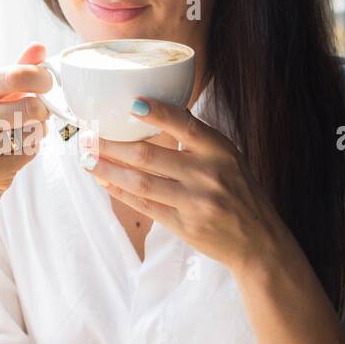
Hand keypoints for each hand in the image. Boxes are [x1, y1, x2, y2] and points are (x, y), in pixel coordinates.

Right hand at [0, 43, 52, 211]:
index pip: (12, 76)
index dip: (40, 78)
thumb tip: (39, 47)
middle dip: (42, 111)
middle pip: (28, 106)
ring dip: (37, 133)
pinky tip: (13, 155)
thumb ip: (14, 73)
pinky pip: (28, 153)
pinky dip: (29, 152)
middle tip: (39, 116)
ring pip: (31, 131)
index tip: (48, 84)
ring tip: (23, 135)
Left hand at [79, 97, 288, 275]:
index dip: (159, 113)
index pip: (186, 125)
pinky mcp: (184, 226)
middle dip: (112, 145)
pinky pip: (144, 206)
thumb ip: (197, 138)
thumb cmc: (238, 191)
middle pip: (149, 156)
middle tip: (88, 136)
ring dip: (107, 170)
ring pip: (140, 182)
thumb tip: (154, 110)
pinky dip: (120, 193)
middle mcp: (208, 174)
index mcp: (220, 150)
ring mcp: (195, 202)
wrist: (258, 240)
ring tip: (87, 160)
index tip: (132, 103)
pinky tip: (104, 182)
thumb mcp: (228, 157)